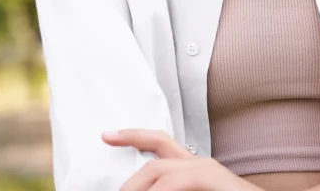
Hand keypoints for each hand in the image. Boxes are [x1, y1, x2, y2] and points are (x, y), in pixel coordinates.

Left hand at [102, 129, 262, 190]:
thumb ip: (177, 189)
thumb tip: (154, 189)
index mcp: (195, 168)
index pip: (159, 142)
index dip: (132, 135)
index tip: (107, 135)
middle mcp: (199, 163)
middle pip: (153, 160)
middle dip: (129, 180)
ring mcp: (207, 169)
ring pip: (159, 171)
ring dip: (137, 187)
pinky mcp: (213, 178)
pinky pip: (176, 183)